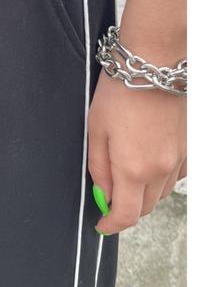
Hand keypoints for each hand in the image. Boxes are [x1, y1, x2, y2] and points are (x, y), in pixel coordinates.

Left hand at [87, 67, 186, 234]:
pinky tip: (149, 163)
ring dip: (144, 193)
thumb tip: (102, 193)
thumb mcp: (96, 128)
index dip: (111, 224)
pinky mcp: (189, 147)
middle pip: (146, 207)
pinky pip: (177, 176)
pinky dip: (162, 178)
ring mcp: (179, 158)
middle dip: (126, 208)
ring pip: (162, 193)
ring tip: (126, 175)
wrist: (155, 62)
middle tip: (109, 195)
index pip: (126, 214)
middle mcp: (161, 169)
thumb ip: (99, 166)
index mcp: (134, 168)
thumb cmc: (120, 91)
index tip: (102, 224)